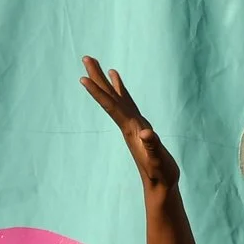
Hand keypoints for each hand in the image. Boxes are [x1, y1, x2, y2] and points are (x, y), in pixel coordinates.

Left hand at [80, 58, 178, 192]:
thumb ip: (153, 147)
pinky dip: (120, 90)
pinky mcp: (139, 126)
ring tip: (98, 64)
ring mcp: (132, 124)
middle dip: (97, 78)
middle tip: (86, 58)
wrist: (160, 185)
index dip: (98, 93)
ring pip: (116, 98)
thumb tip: (148, 133)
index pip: (111, 107)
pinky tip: (116, 80)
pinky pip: (126, 102)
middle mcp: (128, 124)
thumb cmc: (160, 173)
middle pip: (109, 97)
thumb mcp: (158, 161)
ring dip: (105, 81)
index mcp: (131, 129)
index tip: (83, 78)